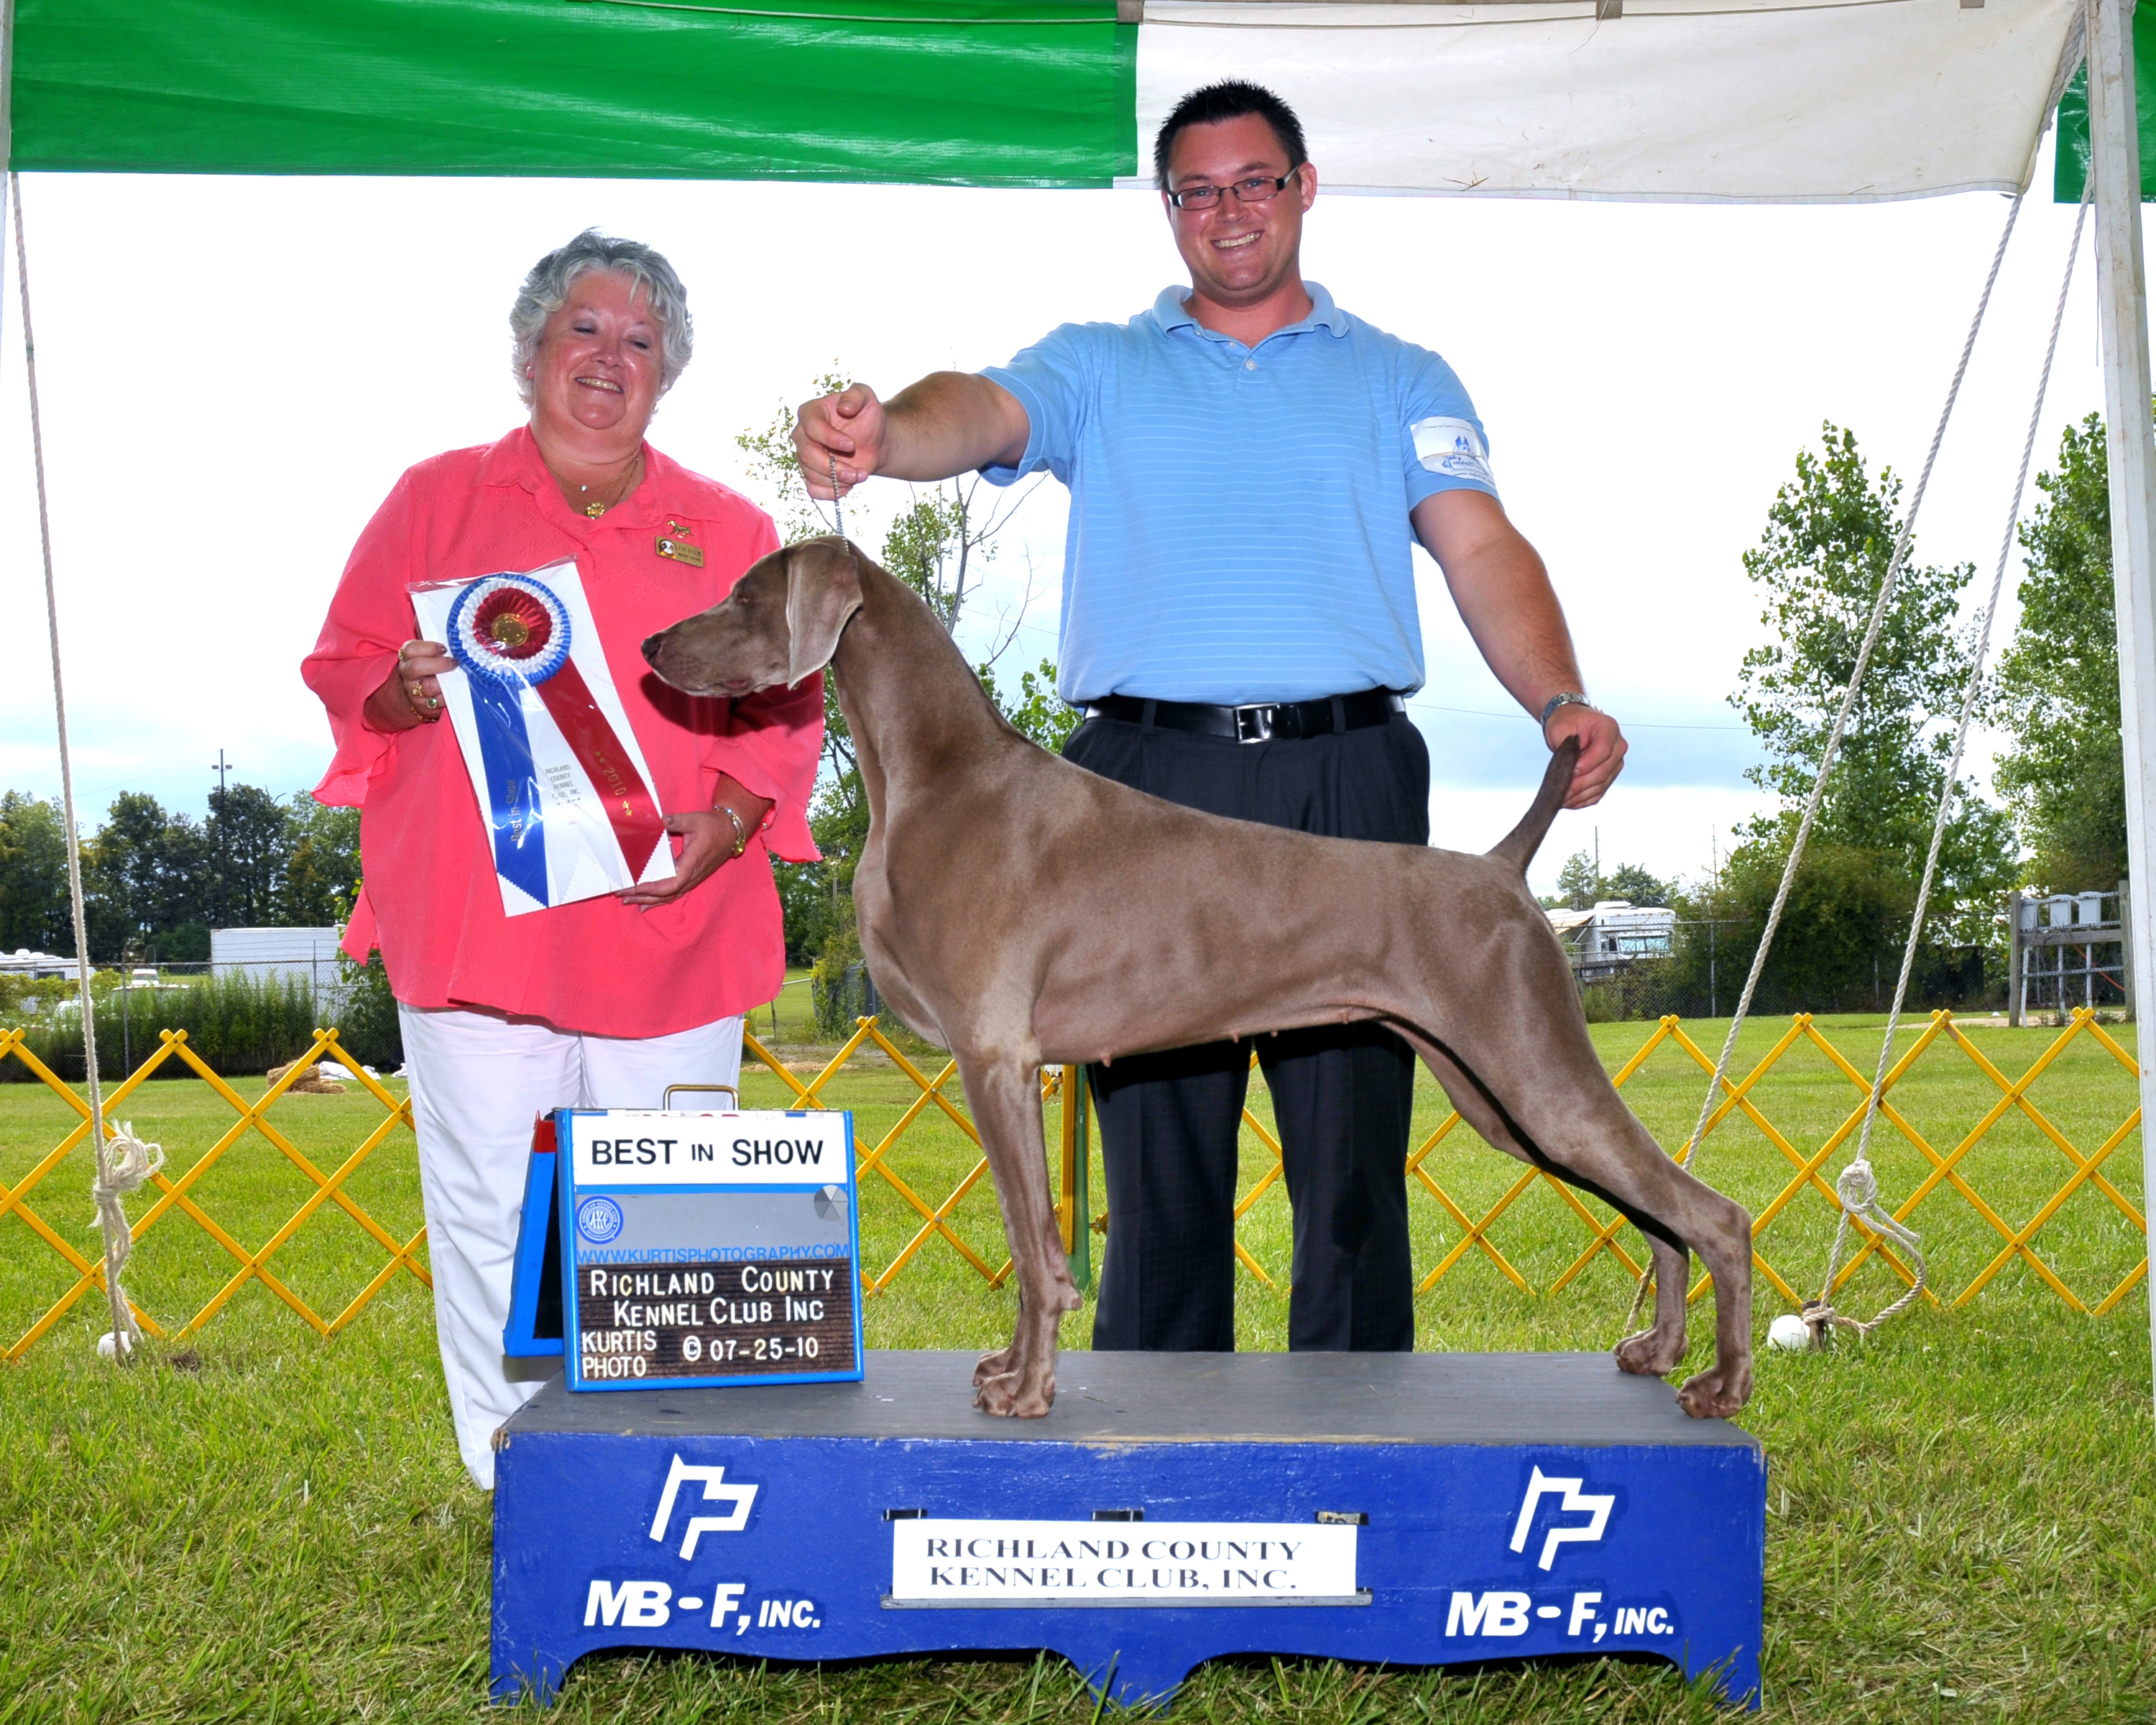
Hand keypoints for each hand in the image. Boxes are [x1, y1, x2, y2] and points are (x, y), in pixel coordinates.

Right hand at [365, 640, 454, 732]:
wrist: (422, 695)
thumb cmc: (430, 666)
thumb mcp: (428, 650)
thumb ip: (428, 632)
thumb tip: (423, 615)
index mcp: (407, 657)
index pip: (410, 649)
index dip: (428, 648)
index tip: (444, 648)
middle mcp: (408, 673)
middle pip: (417, 666)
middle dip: (438, 664)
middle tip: (454, 663)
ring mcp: (415, 691)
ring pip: (428, 686)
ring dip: (444, 682)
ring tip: (456, 679)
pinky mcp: (425, 706)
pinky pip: (438, 702)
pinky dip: (448, 697)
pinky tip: (454, 692)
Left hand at [615, 777, 774, 906]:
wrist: (730, 833)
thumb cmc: (713, 826)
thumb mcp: (695, 820)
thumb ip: (676, 821)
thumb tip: (660, 820)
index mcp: (692, 863)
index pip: (672, 883)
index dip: (653, 887)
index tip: (636, 886)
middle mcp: (692, 876)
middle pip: (665, 893)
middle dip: (643, 895)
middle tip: (622, 895)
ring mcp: (693, 880)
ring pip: (668, 896)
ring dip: (648, 900)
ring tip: (628, 902)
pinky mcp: (692, 879)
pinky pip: (674, 894)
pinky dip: (658, 900)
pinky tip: (645, 905)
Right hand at [795, 384, 884, 497]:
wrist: (873, 441)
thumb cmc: (866, 416)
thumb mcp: (866, 398)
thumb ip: (856, 395)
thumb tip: (844, 407)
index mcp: (811, 412)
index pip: (812, 427)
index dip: (830, 438)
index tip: (852, 445)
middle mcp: (802, 435)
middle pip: (806, 454)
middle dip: (833, 467)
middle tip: (857, 472)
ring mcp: (805, 456)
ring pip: (811, 474)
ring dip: (837, 480)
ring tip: (859, 475)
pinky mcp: (812, 475)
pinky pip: (813, 490)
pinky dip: (832, 492)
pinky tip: (848, 486)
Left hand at [1547, 704, 1626, 808]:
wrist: (1571, 721)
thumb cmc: (1567, 721)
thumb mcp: (1561, 728)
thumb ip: (1567, 749)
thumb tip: (1570, 771)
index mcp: (1608, 728)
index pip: (1603, 751)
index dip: (1586, 764)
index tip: (1571, 772)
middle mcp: (1617, 746)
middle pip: (1603, 771)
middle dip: (1580, 784)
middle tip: (1561, 791)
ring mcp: (1616, 762)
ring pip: (1601, 785)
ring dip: (1580, 795)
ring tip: (1562, 800)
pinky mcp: (1610, 775)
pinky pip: (1599, 792)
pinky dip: (1584, 799)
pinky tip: (1570, 802)